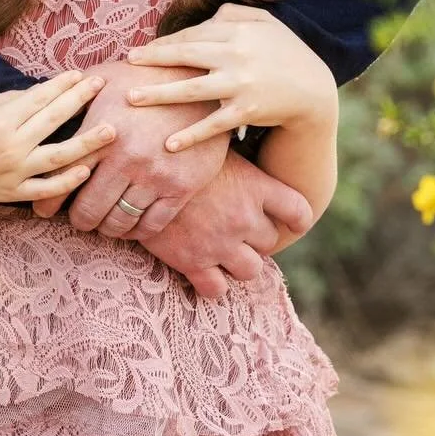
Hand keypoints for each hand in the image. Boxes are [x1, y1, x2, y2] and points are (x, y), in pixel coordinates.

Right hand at [0, 72, 116, 205]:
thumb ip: (8, 100)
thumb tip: (39, 94)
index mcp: (0, 119)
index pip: (41, 97)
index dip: (63, 84)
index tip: (81, 74)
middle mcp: (11, 145)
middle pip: (55, 119)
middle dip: (80, 100)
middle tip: (101, 87)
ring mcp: (13, 172)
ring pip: (59, 156)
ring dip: (87, 142)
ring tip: (111, 130)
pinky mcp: (11, 193)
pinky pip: (44, 189)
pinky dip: (65, 182)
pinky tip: (85, 170)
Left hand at [32, 61, 228, 238]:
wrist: (200, 82)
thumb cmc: (146, 77)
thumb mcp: (106, 78)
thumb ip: (74, 97)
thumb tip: (46, 106)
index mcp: (103, 133)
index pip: (65, 176)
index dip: (50, 200)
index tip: (43, 210)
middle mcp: (127, 159)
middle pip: (90, 208)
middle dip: (80, 220)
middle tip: (79, 219)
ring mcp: (155, 176)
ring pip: (120, 222)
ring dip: (107, 228)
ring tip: (103, 223)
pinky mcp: (181, 187)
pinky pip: (152, 225)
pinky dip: (137, 231)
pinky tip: (130, 225)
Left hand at [125, 5, 336, 150]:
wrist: (313, 92)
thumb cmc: (284, 53)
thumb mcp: (265, 23)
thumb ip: (233, 15)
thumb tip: (203, 17)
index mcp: (238, 31)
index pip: (192, 35)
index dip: (163, 43)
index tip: (139, 52)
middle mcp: (237, 55)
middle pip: (185, 55)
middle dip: (152, 60)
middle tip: (126, 64)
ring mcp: (240, 85)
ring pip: (191, 89)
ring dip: (158, 95)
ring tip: (132, 100)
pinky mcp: (246, 111)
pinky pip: (212, 124)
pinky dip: (191, 135)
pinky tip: (168, 144)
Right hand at [138, 156, 312, 298]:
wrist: (136, 167)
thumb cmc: (175, 149)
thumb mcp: (213, 146)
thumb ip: (233, 157)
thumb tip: (246, 146)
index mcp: (254, 186)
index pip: (298, 211)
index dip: (297, 219)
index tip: (290, 222)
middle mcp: (243, 218)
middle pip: (270, 241)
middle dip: (256, 237)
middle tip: (234, 226)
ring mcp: (220, 243)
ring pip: (250, 271)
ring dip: (239, 263)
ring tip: (221, 250)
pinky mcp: (192, 261)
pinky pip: (215, 289)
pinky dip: (212, 285)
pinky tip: (201, 271)